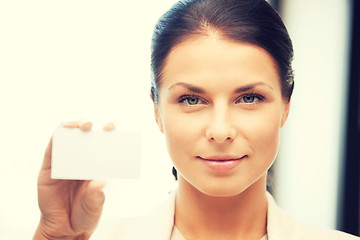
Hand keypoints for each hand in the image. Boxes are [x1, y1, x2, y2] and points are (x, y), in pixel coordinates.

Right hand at [33, 121, 114, 239]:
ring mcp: (64, 163)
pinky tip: (61, 133)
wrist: (65, 229)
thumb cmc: (84, 214)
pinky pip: (50, 150)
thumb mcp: (94, 206)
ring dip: (71, 127)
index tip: (111, 127)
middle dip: (88, 125)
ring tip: (78, 125)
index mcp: (95, 166)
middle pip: (83, 136)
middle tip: (92, 125)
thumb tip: (101, 182)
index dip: (106, 133)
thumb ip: (96, 195)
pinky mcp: (49, 169)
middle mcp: (80, 161)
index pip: (101, 145)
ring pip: (66, 139)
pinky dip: (55, 139)